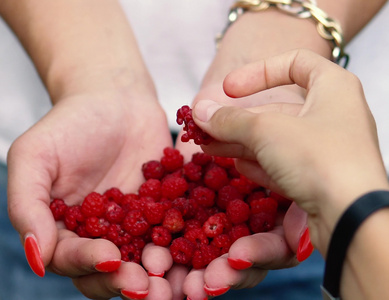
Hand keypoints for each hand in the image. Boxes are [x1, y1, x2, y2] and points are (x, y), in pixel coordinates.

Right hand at [7, 89, 176, 298]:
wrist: (114, 99)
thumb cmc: (67, 124)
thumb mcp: (33, 156)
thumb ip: (26, 205)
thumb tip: (37, 259)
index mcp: (62, 232)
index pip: (70, 260)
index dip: (89, 264)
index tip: (110, 258)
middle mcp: (98, 239)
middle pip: (109, 275)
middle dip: (127, 284)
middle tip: (148, 287)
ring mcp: (134, 231)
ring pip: (145, 266)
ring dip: (160, 280)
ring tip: (175, 283)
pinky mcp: (164, 218)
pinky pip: (176, 239)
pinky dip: (188, 251)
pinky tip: (201, 255)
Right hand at [193, 49, 388, 255]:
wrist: (352, 216)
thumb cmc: (319, 157)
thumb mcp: (266, 131)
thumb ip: (229, 120)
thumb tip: (199, 112)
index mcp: (333, 87)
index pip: (295, 62)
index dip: (258, 71)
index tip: (229, 89)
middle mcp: (334, 114)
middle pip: (277, 107)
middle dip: (237, 118)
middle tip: (205, 126)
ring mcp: (328, 148)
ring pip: (276, 138)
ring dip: (240, 141)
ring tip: (208, 146)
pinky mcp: (321, 177)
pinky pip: (284, 163)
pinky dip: (258, 162)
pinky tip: (234, 166)